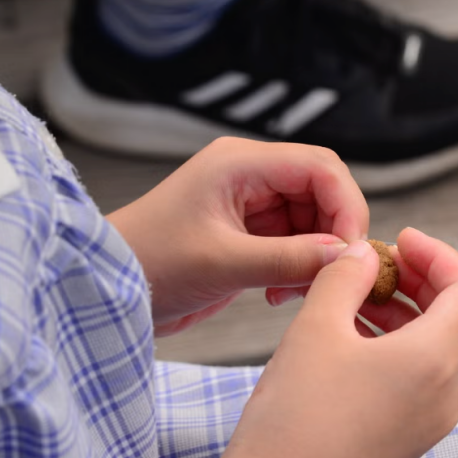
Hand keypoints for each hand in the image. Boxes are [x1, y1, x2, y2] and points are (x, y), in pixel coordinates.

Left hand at [107, 138, 368, 336]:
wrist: (107, 292)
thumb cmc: (148, 264)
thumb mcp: (222, 264)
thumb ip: (289, 259)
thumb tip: (346, 257)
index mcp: (240, 164)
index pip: (321, 167)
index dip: (346, 207)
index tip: (350, 251)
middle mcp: (248, 177)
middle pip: (322, 192)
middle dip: (334, 234)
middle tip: (330, 277)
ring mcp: (248, 206)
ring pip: (312, 222)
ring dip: (316, 257)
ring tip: (292, 290)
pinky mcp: (245, 236)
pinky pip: (293, 244)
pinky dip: (297, 269)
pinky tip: (277, 294)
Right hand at [220, 227, 457, 457]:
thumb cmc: (294, 412)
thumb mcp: (316, 325)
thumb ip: (347, 276)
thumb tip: (366, 254)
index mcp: (435, 361)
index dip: (441, 255)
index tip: (399, 240)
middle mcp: (447, 394)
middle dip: (430, 283)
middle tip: (384, 265)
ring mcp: (433, 422)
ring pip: (447, 350)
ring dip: (415, 314)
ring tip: (361, 298)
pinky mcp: (412, 440)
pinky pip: (428, 380)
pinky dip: (405, 347)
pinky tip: (355, 337)